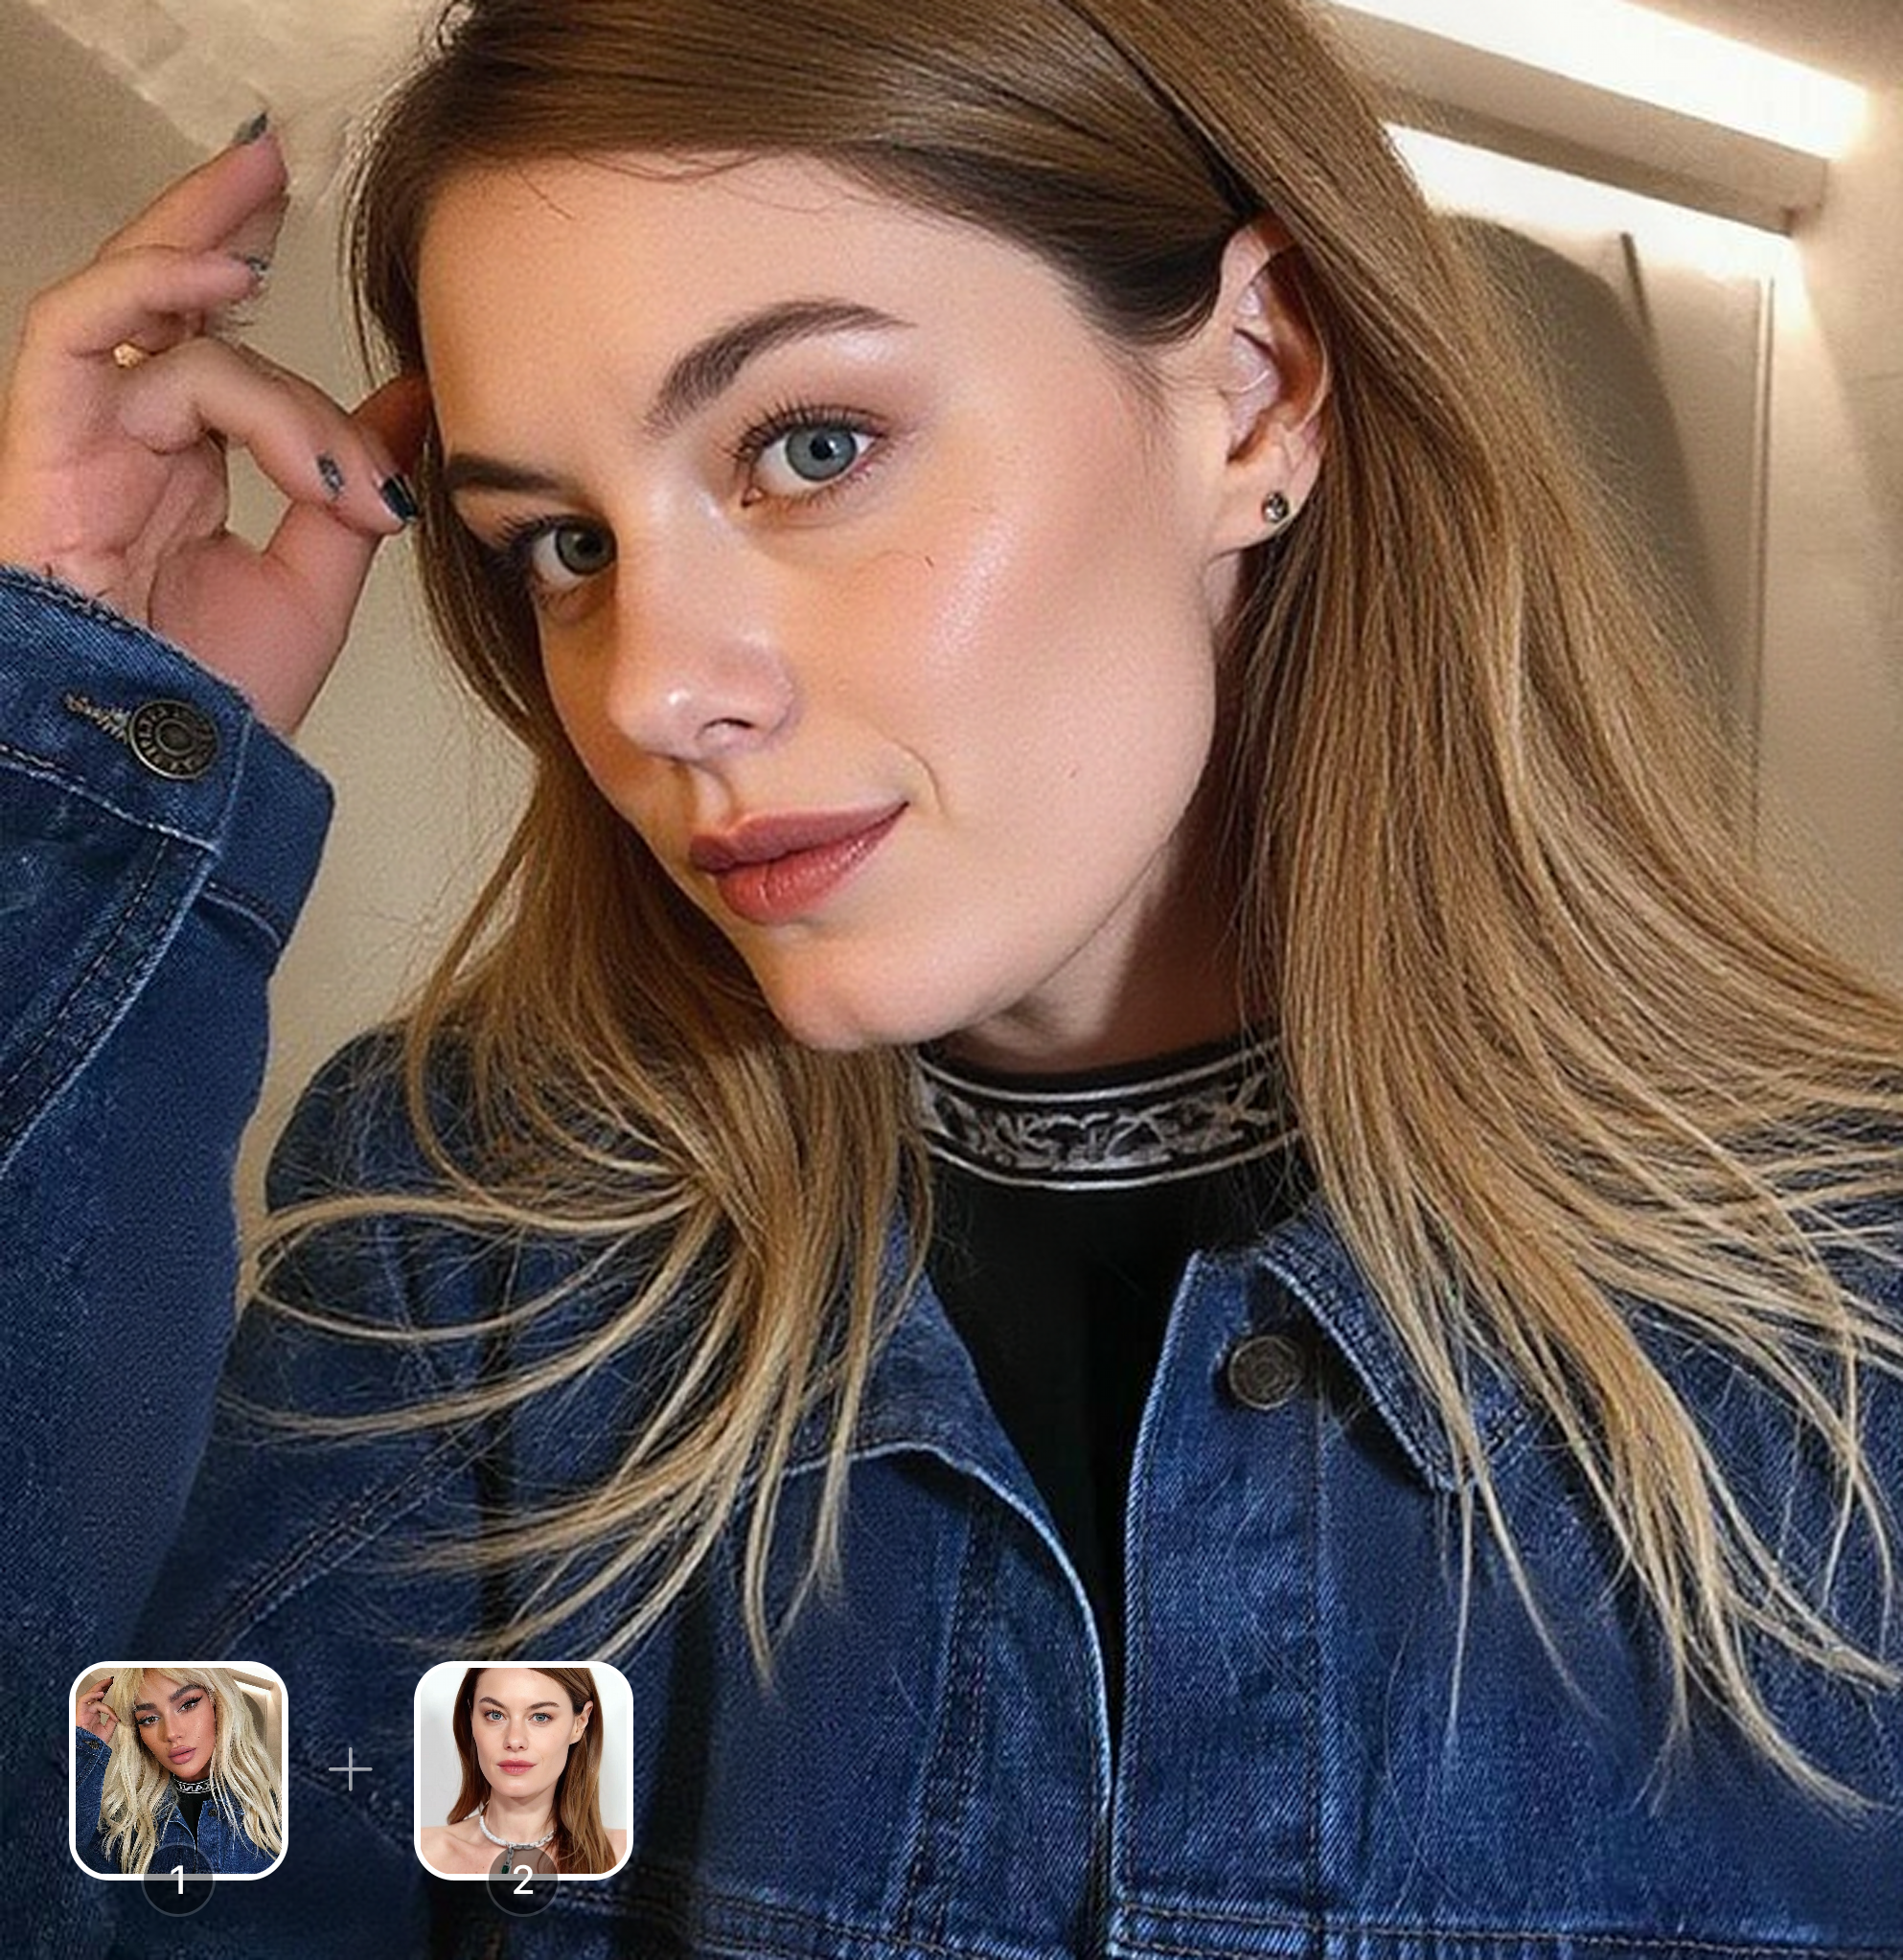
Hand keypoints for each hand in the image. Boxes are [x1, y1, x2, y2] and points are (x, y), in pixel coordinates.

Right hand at [0, 126, 430, 733]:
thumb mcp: (321, 572)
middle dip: (205, 216)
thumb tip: (413, 396)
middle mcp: (121, 445)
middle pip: (151, 297)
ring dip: (200, 275)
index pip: (205, 340)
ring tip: (260, 252)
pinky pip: (75, 344)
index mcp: (177, 468)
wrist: (171, 777)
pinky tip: (223, 284)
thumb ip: (351, 476)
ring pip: (140, 323)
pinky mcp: (43, 459)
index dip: (242, 270)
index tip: (304, 220)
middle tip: (266, 157)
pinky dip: (148, 300)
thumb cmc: (227, 698)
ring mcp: (78, 449)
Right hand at [76, 1675, 116, 1743]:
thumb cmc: (96, 1743)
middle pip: (93, 1694)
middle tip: (111, 1679)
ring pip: (88, 1695)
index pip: (100, 1699)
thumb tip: (119, 1711)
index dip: (107, 1691)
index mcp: (95, 1714)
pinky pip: (83, 1701)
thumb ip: (113, 1718)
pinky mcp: (79, 1714)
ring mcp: (83, 1713)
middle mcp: (88, 1712)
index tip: (114, 1684)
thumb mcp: (109, 1729)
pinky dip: (92, 1695)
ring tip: (107, 1683)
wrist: (89, 1752)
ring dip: (97, 1687)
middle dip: (102, 1685)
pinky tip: (101, 1693)